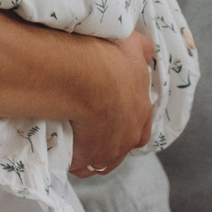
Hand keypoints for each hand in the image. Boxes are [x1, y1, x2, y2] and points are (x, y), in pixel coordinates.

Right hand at [69, 28, 154, 176]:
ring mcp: (110, 151)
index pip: (140, 125)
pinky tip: (64, 151)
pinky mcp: (88, 159)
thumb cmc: (108, 58)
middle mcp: (130, 135)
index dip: (126, 121)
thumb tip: (147, 50)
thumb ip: (143, 49)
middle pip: (122, 145)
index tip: (112, 115)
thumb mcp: (132, 45)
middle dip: (111, 141)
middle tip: (93, 131)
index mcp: (142, 110)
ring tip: (75, 143)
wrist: (83, 77)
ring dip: (91, 153)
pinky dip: (73, 161)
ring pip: (101, 160)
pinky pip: (80, 166)